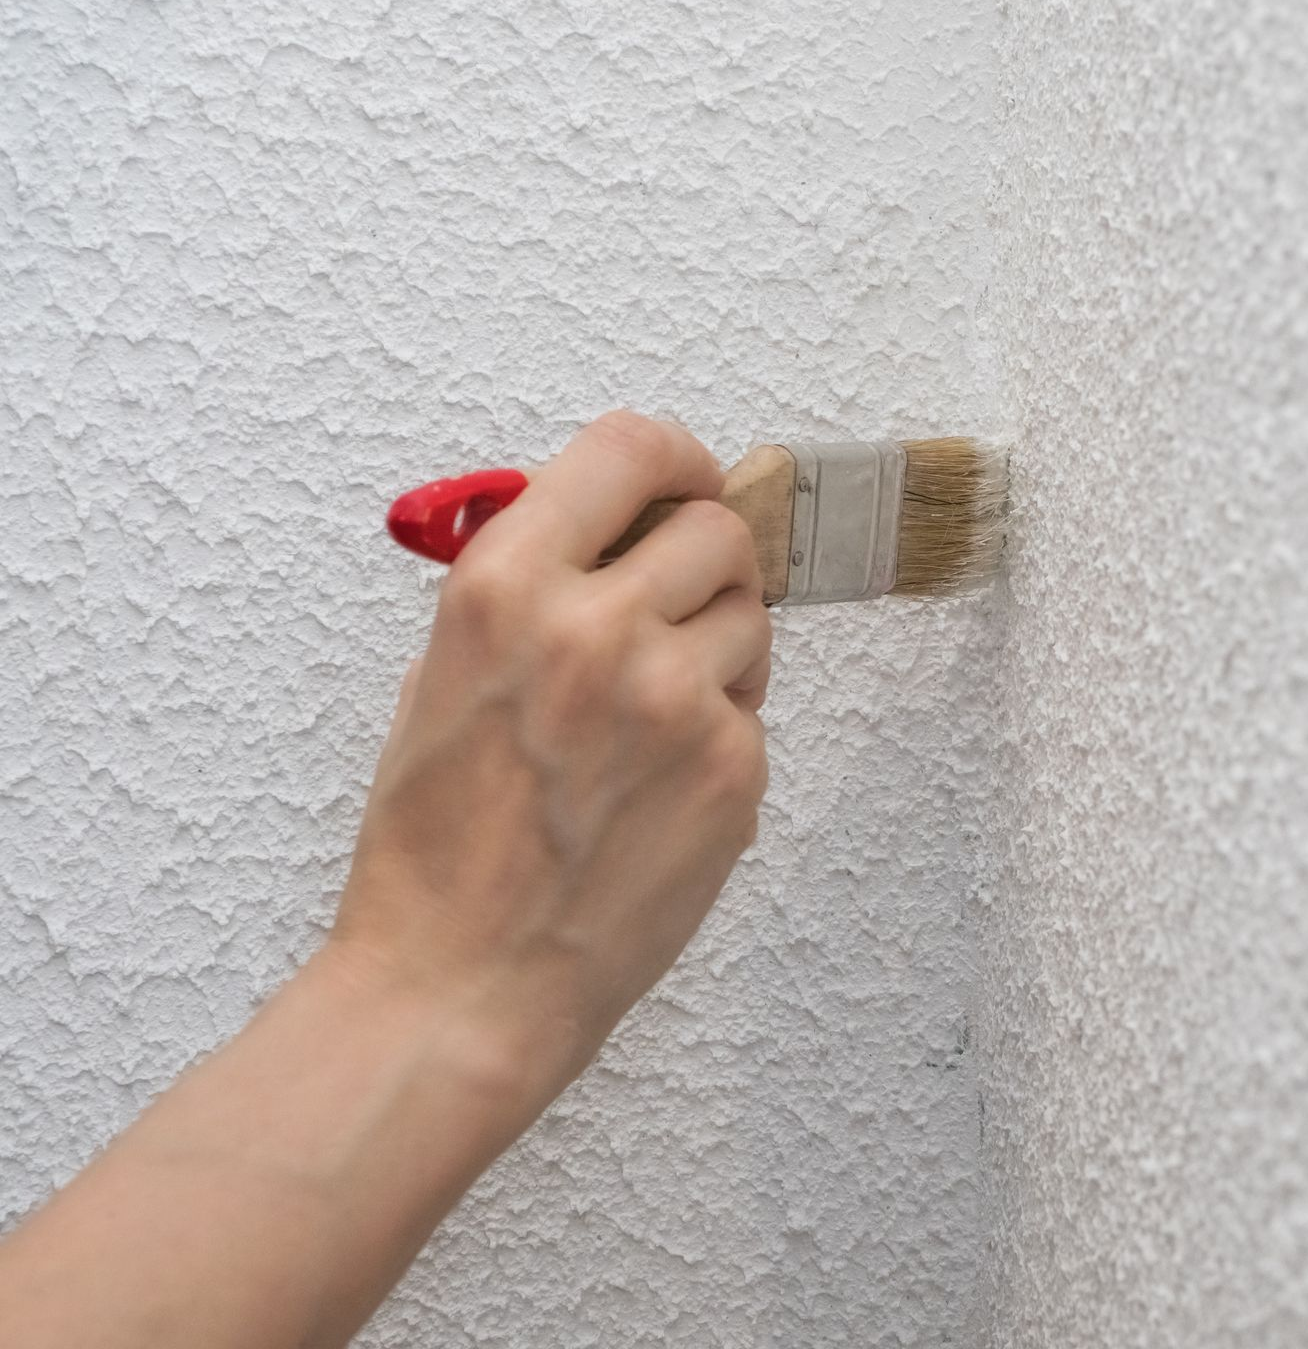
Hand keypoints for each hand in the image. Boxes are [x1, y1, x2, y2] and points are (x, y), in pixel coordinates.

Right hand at [331, 411, 771, 1103]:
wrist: (459, 984)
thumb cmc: (432, 847)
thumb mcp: (444, 676)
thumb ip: (531, 587)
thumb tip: (612, 535)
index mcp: (507, 586)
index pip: (627, 448)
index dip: (670, 457)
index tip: (683, 479)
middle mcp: (596, 626)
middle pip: (718, 529)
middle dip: (704, 562)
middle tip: (675, 608)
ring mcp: (675, 699)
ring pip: (751, 617)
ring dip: (717, 648)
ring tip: (652, 718)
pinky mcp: (731, 770)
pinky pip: (751, 710)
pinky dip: (719, 733)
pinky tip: (658, 789)